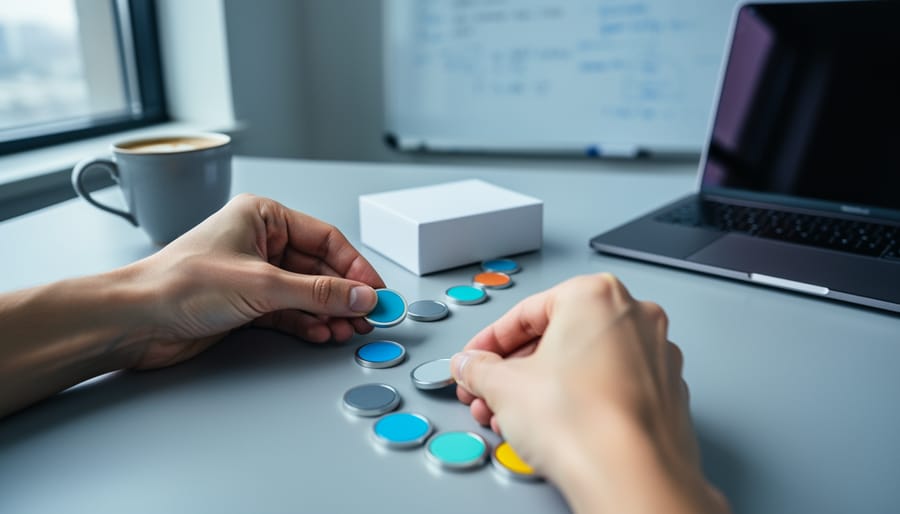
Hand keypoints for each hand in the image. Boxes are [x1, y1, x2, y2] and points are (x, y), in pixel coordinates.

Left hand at [126, 193, 385, 368]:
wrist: (135, 320)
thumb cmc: (180, 284)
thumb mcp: (262, 285)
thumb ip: (318, 293)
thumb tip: (361, 296)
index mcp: (263, 216)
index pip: (325, 239)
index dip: (355, 267)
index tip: (376, 291)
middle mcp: (259, 241)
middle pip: (318, 268)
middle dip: (344, 295)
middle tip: (368, 317)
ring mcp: (252, 274)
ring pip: (305, 292)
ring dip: (328, 313)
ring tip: (349, 331)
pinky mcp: (245, 304)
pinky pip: (288, 311)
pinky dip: (307, 323)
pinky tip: (323, 334)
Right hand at [450, 273, 727, 513]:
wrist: (629, 476)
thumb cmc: (582, 422)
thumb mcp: (504, 387)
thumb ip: (479, 369)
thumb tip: (472, 366)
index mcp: (595, 295)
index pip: (526, 312)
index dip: (490, 342)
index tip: (475, 360)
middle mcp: (634, 315)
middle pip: (557, 337)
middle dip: (515, 370)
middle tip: (489, 391)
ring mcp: (657, 354)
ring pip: (583, 362)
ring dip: (542, 387)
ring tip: (513, 417)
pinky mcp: (666, 392)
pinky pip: (610, 385)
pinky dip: (578, 399)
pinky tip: (553, 426)